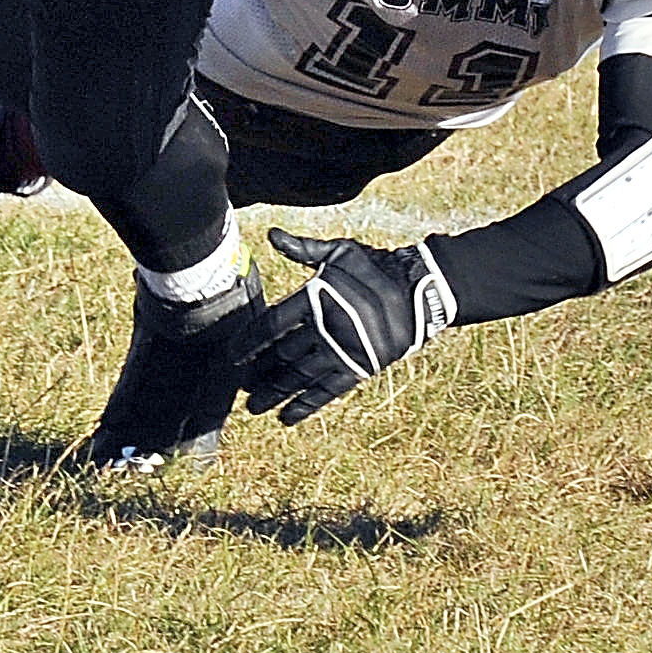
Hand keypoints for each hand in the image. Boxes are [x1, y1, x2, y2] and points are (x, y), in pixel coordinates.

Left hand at [240, 230, 456, 422]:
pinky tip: (287, 417)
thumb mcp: (339, 251)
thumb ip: (303, 249)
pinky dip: (306, 406)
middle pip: (282, 356)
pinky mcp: (359, 368)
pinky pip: (327, 392)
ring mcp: (342, 351)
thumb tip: (272, 235)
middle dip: (260, 372)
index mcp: (315, 299)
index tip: (233, 357)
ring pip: (300, 378)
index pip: (271, 325)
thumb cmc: (374, 267)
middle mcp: (325, 329)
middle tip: (241, 387)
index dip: (249, 342)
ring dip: (276, 394)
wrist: (419, 289)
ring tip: (255, 407)